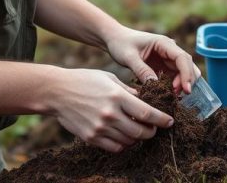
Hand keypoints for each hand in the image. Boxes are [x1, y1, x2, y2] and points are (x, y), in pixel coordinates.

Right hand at [51, 68, 172, 151]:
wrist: (57, 92)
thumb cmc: (84, 80)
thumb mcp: (109, 78)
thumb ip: (128, 91)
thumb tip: (145, 100)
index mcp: (117, 96)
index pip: (147, 113)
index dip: (161, 120)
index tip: (169, 122)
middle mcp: (110, 114)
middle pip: (140, 132)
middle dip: (152, 132)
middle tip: (154, 129)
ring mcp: (100, 128)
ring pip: (129, 141)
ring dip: (137, 138)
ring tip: (139, 131)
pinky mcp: (91, 137)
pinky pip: (114, 147)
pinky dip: (123, 144)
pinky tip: (124, 136)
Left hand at [106, 28, 199, 94]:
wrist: (115, 39)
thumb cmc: (121, 44)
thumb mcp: (129, 57)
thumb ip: (141, 70)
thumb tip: (155, 84)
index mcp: (163, 43)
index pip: (182, 58)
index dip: (186, 73)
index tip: (186, 89)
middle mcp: (169, 50)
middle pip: (187, 65)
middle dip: (187, 80)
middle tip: (180, 95)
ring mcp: (167, 58)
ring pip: (183, 71)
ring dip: (182, 83)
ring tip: (174, 95)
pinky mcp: (163, 66)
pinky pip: (174, 76)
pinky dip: (175, 85)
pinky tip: (169, 94)